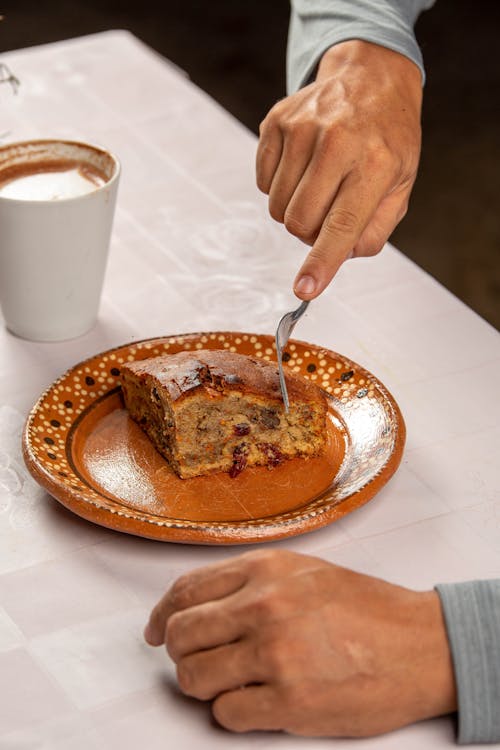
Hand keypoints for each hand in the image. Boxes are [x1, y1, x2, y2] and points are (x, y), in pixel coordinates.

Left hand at [144, 549, 455, 736]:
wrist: (419, 644)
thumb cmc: (365, 607)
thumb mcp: (302, 571)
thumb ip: (248, 582)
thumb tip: (194, 607)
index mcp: (264, 568)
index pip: (184, 590)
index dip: (160, 615)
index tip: (155, 632)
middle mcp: (263, 605)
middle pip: (179, 635)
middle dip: (179, 654)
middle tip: (196, 662)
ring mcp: (274, 653)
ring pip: (193, 678)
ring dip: (204, 686)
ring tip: (232, 682)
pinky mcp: (289, 700)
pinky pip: (226, 714)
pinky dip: (233, 712)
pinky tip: (258, 702)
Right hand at [256, 40, 422, 298]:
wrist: (370, 78)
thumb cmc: (387, 140)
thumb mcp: (400, 186)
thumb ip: (374, 231)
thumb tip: (339, 258)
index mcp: (375, 162)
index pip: (342, 225)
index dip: (322, 262)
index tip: (305, 290)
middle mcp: (337, 141)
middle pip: (300, 222)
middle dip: (310, 233)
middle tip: (328, 213)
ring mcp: (302, 128)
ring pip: (278, 207)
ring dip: (295, 210)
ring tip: (318, 184)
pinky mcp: (276, 122)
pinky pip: (263, 184)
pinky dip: (280, 187)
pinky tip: (302, 167)